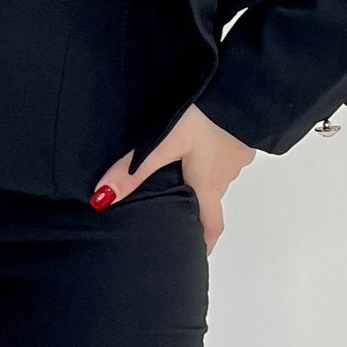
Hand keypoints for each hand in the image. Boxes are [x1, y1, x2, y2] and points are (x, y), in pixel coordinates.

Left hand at [90, 105, 256, 254]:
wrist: (243, 92)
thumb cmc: (204, 122)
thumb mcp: (163, 144)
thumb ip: (133, 170)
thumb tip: (101, 200)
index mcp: (207, 183)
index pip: (211, 224)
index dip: (205, 242)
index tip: (198, 255)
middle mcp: (225, 175)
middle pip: (209, 198)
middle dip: (195, 205)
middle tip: (175, 206)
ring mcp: (237, 156)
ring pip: (217, 174)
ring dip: (202, 176)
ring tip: (182, 171)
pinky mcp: (244, 138)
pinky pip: (225, 154)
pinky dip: (212, 156)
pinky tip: (200, 143)